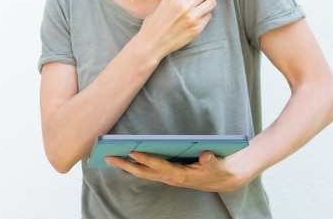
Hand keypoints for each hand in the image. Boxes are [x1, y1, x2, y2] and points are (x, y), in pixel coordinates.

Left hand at [105, 150, 246, 192]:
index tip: (133, 151)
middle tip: (108, 157)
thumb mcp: (217, 163)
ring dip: (126, 166)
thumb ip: (210, 160)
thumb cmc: (218, 168)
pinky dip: (134, 166)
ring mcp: (167, 177)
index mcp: (181, 175)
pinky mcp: (167, 175)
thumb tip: (204, 155)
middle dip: (125, 165)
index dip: (146, 159)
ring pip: (142, 173)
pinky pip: (147, 172)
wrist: (224, 179)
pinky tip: (124, 159)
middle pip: (144, 172)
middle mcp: (171, 178)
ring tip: (110, 157)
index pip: (160, 166)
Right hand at [139, 0, 222, 55]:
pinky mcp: (197, 28)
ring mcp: (192, 18)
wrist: (151, 43)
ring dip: (206, 5)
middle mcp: (184, 5)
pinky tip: (191, 21)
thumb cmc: (156, 22)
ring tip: (194, 10)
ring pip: (211, 4)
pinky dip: (203, 17)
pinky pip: (208, 17)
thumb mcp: (164, 2)